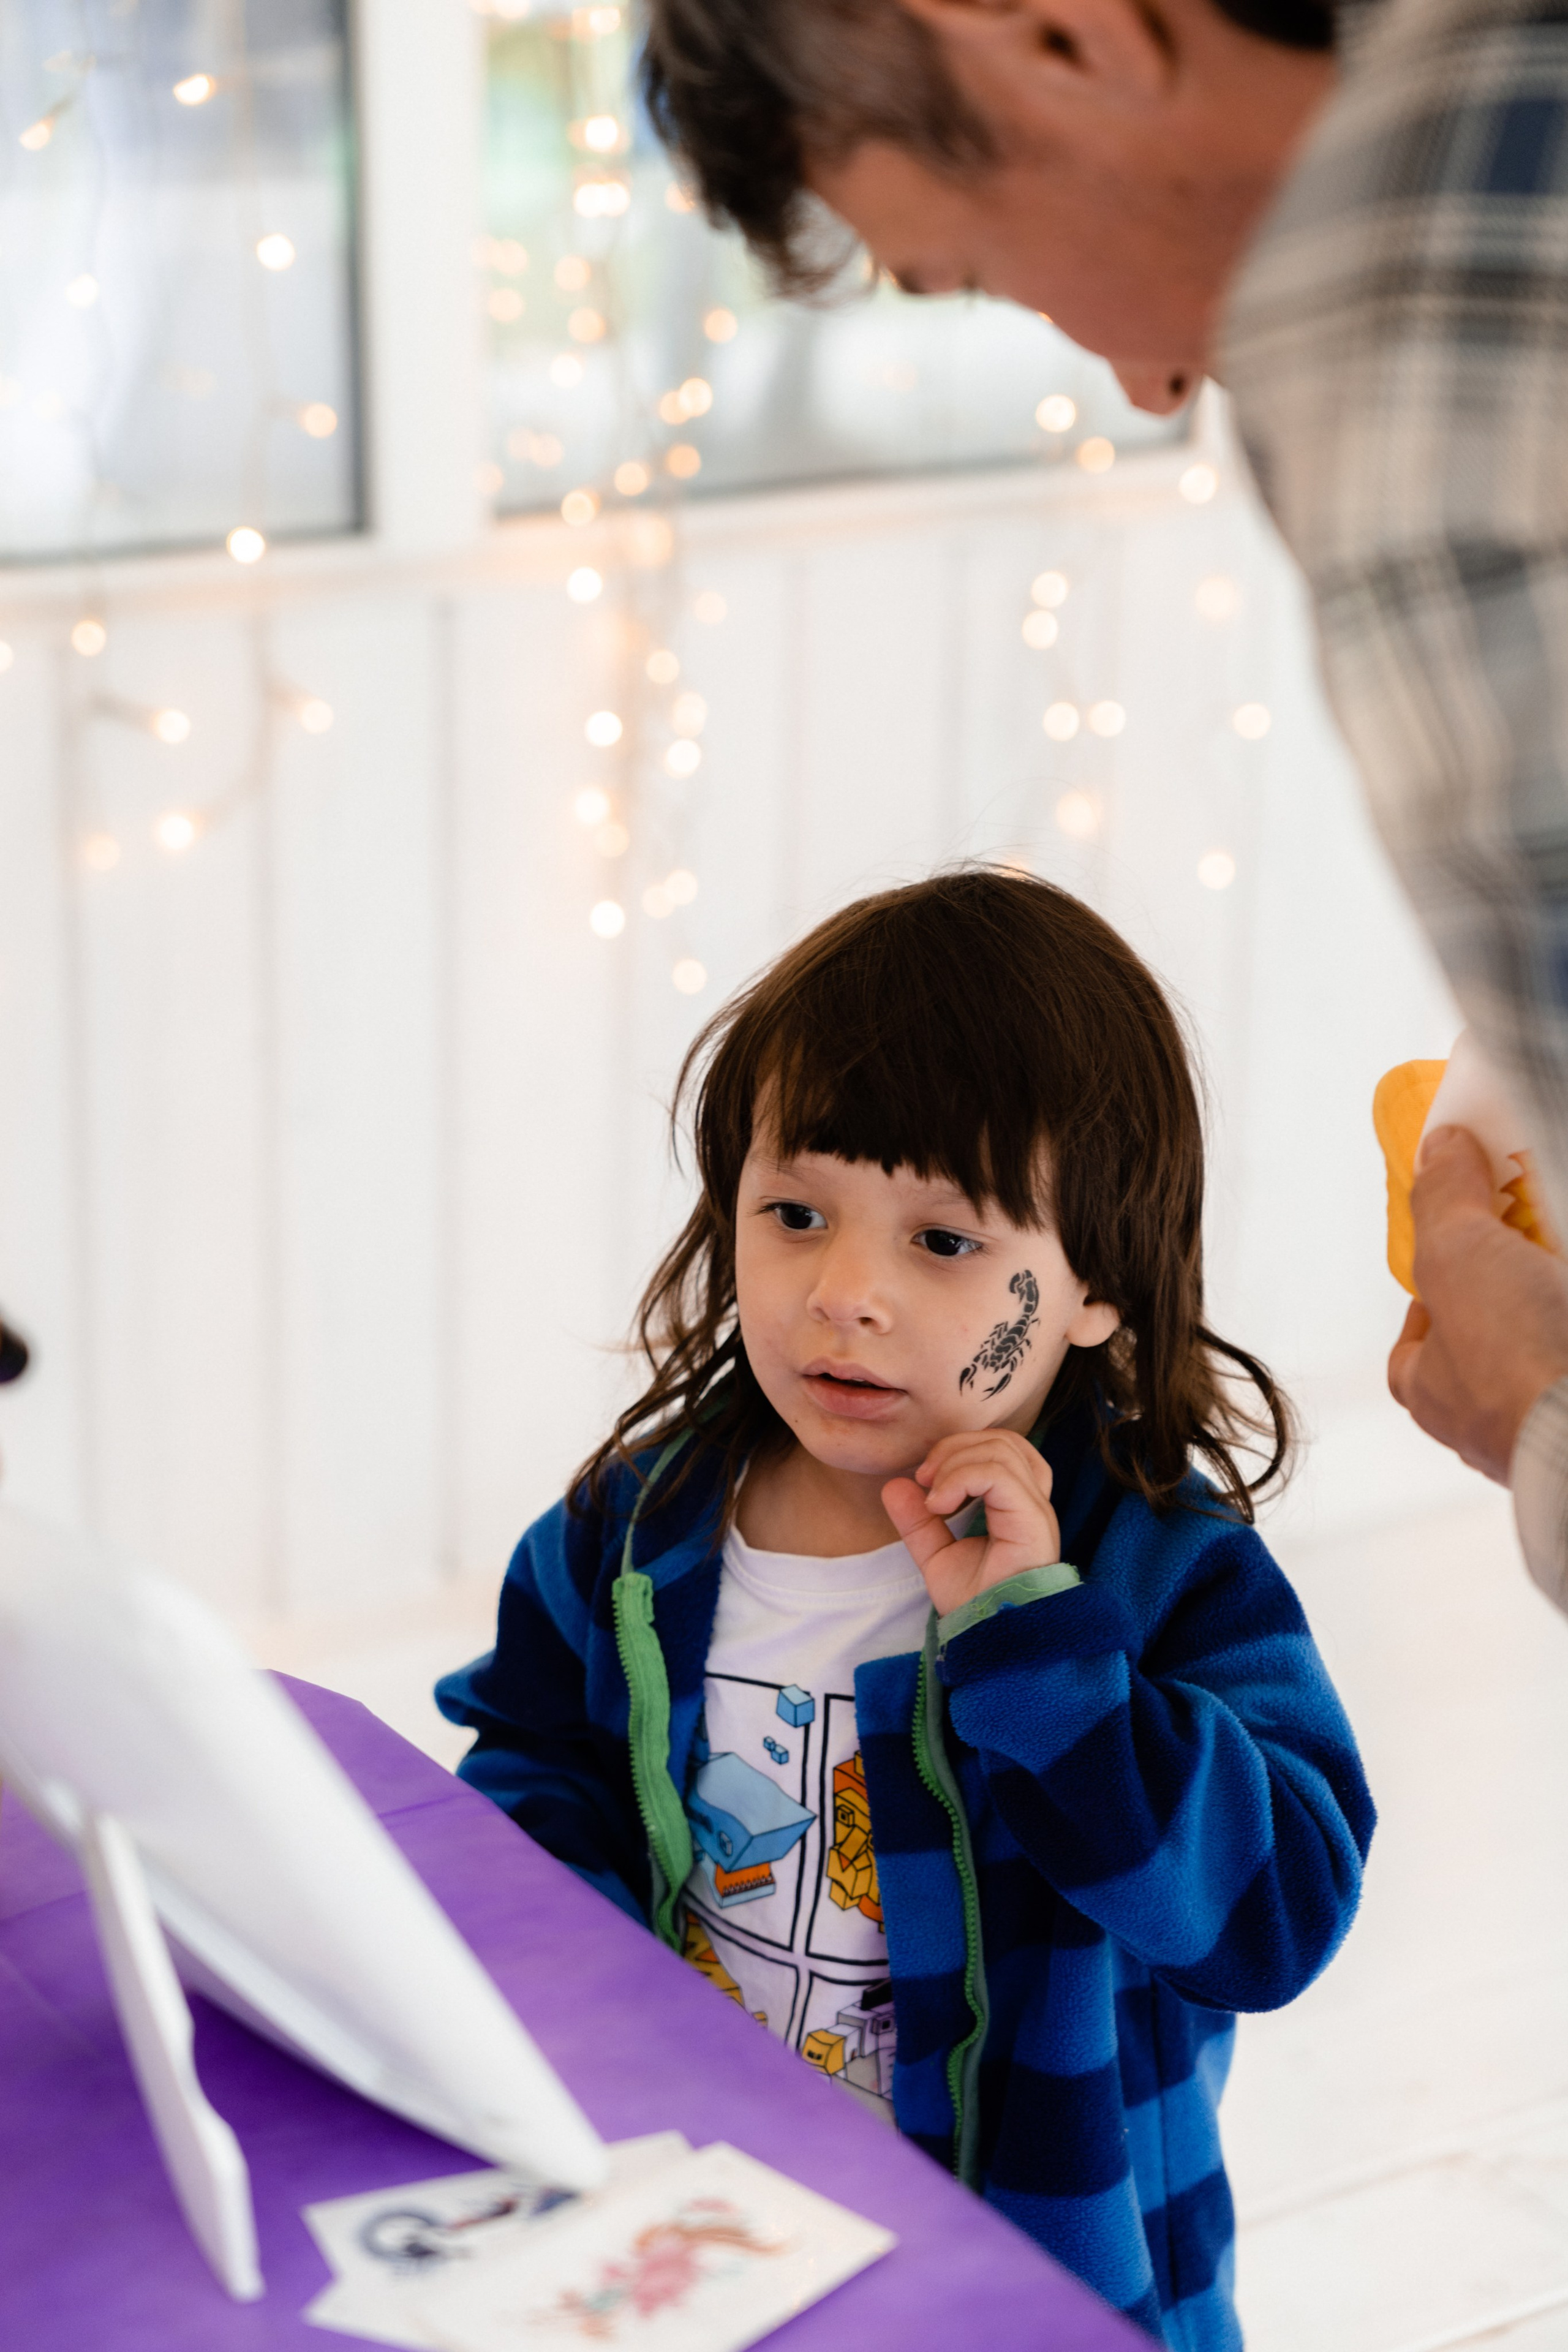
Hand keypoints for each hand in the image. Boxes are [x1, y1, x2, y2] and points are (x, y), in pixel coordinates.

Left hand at [882, 1429, 1060, 1618]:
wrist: (990, 1639)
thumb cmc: (975, 1604)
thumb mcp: (936, 1556)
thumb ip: (919, 1522)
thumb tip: (895, 1485)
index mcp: (1017, 1506)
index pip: (1002, 1448)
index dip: (959, 1449)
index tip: (923, 1479)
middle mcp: (1033, 1503)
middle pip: (1003, 1442)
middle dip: (954, 1448)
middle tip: (923, 1479)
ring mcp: (1037, 1512)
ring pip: (1001, 1451)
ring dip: (955, 1463)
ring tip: (933, 1498)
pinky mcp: (1033, 1523)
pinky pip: (1000, 1475)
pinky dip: (961, 1478)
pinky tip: (941, 1505)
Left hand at [1387, 1125, 1567, 1481]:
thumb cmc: (1518, 1359)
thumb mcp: (1457, 1253)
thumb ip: (1444, 1198)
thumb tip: (1437, 1149)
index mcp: (1439, 1395)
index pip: (1412, 1356)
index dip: (1425, 1310)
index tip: (1447, 1267)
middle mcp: (1498, 1419)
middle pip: (1494, 1353)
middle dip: (1515, 1302)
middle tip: (1533, 1252)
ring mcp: (1557, 1421)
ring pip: (1549, 1361)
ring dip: (1555, 1310)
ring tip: (1563, 1262)